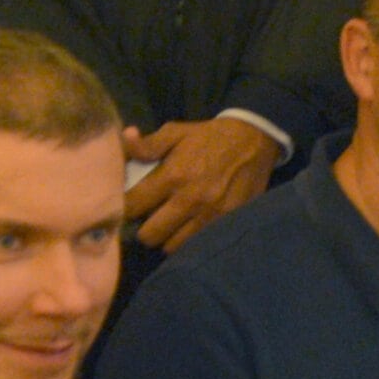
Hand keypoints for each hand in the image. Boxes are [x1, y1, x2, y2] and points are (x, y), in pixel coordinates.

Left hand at [122, 117, 283, 249]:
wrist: (255, 140)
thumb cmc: (210, 137)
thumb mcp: (177, 132)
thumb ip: (147, 144)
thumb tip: (122, 142)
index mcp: (172, 177)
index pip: (132, 207)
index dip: (123, 209)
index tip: (126, 207)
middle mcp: (189, 201)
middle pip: (149, 235)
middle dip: (144, 229)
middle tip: (149, 219)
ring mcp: (210, 216)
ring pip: (173, 246)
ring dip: (168, 237)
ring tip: (171, 225)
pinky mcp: (227, 223)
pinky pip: (198, 245)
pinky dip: (189, 241)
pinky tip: (189, 229)